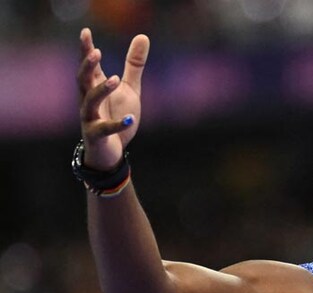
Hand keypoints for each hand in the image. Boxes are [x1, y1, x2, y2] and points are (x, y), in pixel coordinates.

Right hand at [77, 28, 148, 170]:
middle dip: (87, 66)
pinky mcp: (97, 136)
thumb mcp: (129, 89)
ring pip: (89, 102)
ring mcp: (90, 118)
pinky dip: (117, 124)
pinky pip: (105, 129)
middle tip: (97, 52)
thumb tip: (142, 36)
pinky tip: (130, 119)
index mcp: (95, 87)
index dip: (86, 49)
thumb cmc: (117, 116)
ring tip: (116, 79)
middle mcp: (88, 101)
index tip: (85, 31)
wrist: (111, 153)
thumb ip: (134, 65)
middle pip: (82, 80)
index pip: (89, 65)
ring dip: (101, 90)